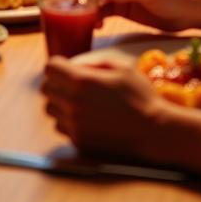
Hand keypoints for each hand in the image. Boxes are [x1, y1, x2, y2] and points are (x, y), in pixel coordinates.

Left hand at [42, 56, 167, 157]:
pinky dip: (68, 120)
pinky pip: (61, 126)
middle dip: (57, 82)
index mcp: (81, 81)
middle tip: (73, 83)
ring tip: (80, 101)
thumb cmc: (140, 95)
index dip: (58, 65)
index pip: (50, 68)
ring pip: (50, 109)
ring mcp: (74, 125)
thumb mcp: (120, 66)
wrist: (154, 131)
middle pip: (46, 88)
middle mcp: (73, 103)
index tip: (68, 67)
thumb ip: (92, 60)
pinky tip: (86, 117)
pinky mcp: (78, 141)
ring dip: (60, 102)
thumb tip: (71, 63)